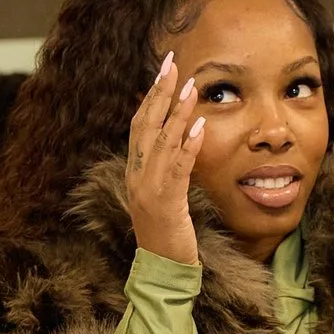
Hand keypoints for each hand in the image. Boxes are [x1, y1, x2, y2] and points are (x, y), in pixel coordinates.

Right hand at [125, 51, 206, 264]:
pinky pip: (177, 168)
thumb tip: (178, 140)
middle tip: (172, 65)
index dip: (151, 97)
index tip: (163, 72)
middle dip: (159, 92)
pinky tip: (199, 127)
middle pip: (145, 125)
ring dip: (177, 112)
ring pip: (161, 142)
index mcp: (134, 171)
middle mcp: (136, 175)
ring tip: (191, 87)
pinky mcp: (165, 203)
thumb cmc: (166, 233)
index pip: (139, 125)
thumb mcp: (162, 195)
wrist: (161, 268)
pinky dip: (188, 145)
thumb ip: (166, 168)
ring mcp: (148, 189)